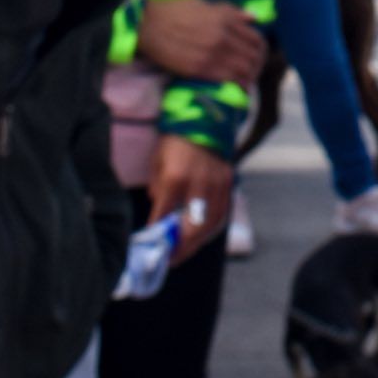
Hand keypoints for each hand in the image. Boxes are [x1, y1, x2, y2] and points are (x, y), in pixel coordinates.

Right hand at [136, 0, 264, 86]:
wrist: (150, 24)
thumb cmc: (177, 11)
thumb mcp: (207, 4)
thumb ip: (232, 12)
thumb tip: (253, 17)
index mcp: (226, 20)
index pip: (256, 39)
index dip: (261, 50)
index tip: (258, 56)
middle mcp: (223, 37)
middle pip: (253, 56)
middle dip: (257, 65)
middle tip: (254, 71)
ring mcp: (212, 54)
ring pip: (243, 70)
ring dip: (249, 77)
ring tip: (247, 81)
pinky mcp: (199, 69)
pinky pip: (227, 79)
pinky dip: (236, 84)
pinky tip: (238, 87)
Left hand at [146, 136, 232, 265]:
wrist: (202, 119)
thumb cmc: (174, 142)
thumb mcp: (157, 164)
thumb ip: (158, 191)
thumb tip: (161, 216)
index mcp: (176, 178)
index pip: (164, 216)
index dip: (157, 234)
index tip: (149, 247)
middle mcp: (199, 183)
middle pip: (193, 227)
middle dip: (181, 247)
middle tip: (171, 259)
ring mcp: (217, 183)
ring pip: (211, 223)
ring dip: (198, 242)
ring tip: (186, 251)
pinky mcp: (228, 182)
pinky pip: (222, 212)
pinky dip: (211, 228)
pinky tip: (201, 235)